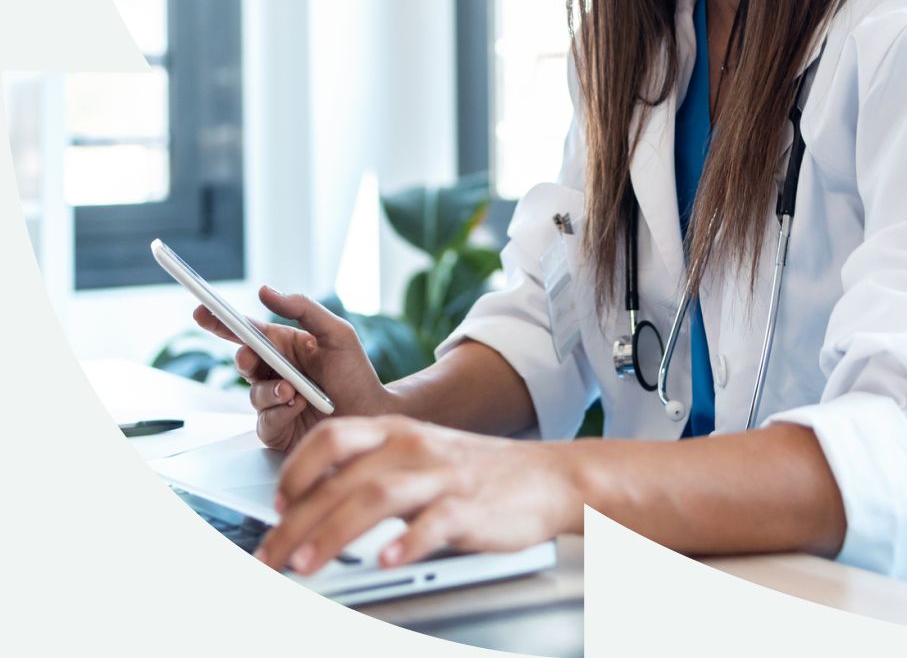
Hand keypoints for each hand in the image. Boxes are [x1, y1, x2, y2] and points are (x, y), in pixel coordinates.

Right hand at [193, 286, 387, 451]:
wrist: (372, 414)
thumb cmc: (356, 373)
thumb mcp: (336, 333)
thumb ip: (304, 308)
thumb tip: (265, 290)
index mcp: (285, 347)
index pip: (248, 331)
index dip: (221, 321)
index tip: (202, 309)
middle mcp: (275, 373)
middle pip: (243, 362)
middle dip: (244, 358)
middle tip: (250, 355)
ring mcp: (274, 401)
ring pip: (253, 394)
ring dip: (271, 391)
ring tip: (295, 391)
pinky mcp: (277, 428)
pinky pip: (264, 422)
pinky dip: (280, 414)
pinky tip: (299, 407)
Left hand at [252, 415, 580, 574]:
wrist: (547, 477)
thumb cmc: (476, 473)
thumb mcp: (420, 456)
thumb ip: (373, 468)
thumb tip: (313, 500)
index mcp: (398, 431)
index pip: (332, 437)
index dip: (296, 471)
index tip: (275, 506)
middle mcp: (414, 447)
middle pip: (343, 478)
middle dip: (298, 521)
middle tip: (269, 557)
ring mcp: (442, 475)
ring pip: (377, 496)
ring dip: (334, 532)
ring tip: (307, 565)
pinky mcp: (470, 505)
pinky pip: (434, 521)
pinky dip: (408, 541)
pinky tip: (387, 561)